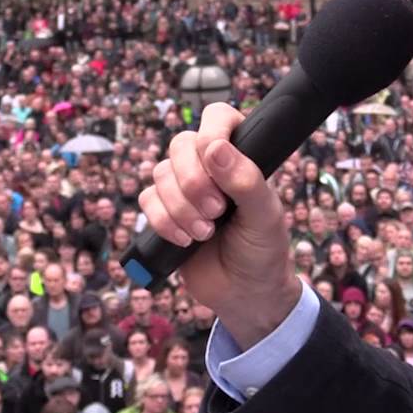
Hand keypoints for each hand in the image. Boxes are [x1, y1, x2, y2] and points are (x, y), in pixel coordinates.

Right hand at [139, 102, 301, 350]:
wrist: (244, 294)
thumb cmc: (263, 250)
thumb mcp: (265, 216)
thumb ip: (246, 180)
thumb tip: (214, 148)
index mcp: (241, 156)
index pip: (217, 118)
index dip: (211, 132)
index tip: (215, 158)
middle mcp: (209, 166)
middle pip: (180, 144)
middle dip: (193, 181)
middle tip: (217, 210)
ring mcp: (184, 187)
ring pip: (161, 174)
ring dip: (181, 208)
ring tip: (206, 233)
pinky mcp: (164, 211)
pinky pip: (147, 200)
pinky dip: (164, 222)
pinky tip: (186, 240)